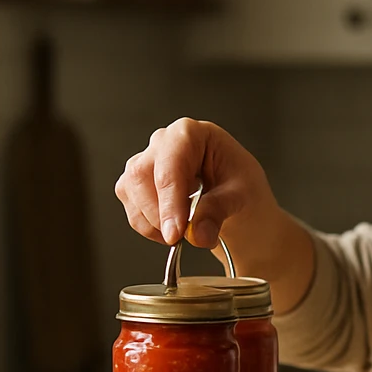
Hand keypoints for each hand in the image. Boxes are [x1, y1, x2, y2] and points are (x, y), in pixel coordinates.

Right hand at [115, 118, 273, 248]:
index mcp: (190, 133)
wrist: (234, 198)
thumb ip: (218, 211)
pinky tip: (171, 231)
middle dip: (160, 214)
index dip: (170, 200)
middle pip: (141, 175)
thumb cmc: (239, 184)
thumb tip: (198, 234)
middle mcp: (163, 142)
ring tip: (185, 233)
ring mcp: (145, 161)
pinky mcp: (135, 185)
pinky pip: (131, 208)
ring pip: (131, 192)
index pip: (171, 163)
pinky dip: (148, 228)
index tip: (176, 232)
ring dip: (154, 222)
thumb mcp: (240, 195)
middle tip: (181, 238)